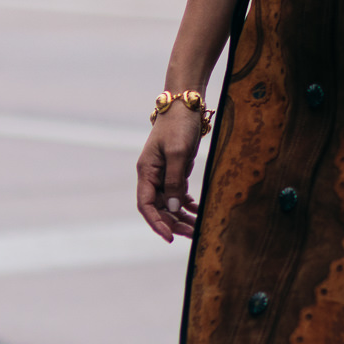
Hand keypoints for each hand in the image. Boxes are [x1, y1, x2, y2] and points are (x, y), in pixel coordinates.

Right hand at [136, 105, 206, 240]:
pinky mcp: (175, 171)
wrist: (185, 106)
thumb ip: (175, 180)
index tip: (169, 237)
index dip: (156, 223)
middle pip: (159, 207)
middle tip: (193, 234)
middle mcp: (152, 176)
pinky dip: (187, 204)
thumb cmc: (179, 126)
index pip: (146, 205)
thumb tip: (174, 207)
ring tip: (198, 228)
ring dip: (182, 216)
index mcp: (146, 172)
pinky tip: (197, 210)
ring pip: (170, 202)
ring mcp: (163, 174)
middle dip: (174, 223)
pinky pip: (178, 193)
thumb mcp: (178, 152)